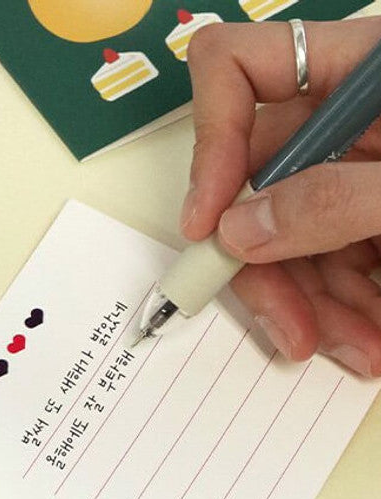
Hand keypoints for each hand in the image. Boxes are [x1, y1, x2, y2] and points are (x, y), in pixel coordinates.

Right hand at [182, 18, 380, 376]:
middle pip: (256, 183)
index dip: (210, 143)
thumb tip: (239, 230)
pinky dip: (345, 312)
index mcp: (367, 73)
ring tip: (356, 353)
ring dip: (314, 306)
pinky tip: (369, 345)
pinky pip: (333, 265)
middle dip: (268, 265)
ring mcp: (363, 174)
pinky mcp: (376, 222)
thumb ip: (338, 199)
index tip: (209, 224)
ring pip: (290, 238)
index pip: (240, 69)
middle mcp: (352, 120)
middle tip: (287, 330)